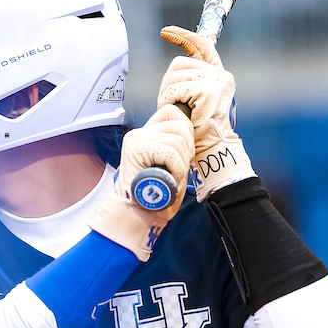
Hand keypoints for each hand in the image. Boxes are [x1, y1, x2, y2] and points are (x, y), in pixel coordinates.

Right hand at [89, 105, 194, 260]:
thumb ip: (175, 150)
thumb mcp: (165, 168)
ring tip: (173, 179)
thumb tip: (193, 136)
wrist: (134, 215)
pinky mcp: (136, 149)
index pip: (171, 112)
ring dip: (183, 164)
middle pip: (180, 127)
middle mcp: (138, 133)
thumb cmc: (152, 195)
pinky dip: (177, 170)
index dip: (187, 128)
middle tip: (180, 171)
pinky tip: (169, 182)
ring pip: (178, 140)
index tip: (186, 151)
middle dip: (188, 150)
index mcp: (145, 134)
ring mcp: (136, 140)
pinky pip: (171, 153)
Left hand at [156, 25, 254, 201]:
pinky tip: (180, 113)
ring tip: (179, 112)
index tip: (166, 32)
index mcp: (218, 76)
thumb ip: (188, 84)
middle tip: (174, 106)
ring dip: (167, 96)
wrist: (210, 151)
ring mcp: (216, 81)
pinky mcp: (209, 90)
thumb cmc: (198, 132)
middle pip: (178, 64)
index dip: (183, 36)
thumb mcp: (193, 103)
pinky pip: (174, 88)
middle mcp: (220, 76)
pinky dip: (169, 101)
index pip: (202, 46)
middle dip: (167, 85)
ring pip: (173, 77)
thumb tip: (174, 71)